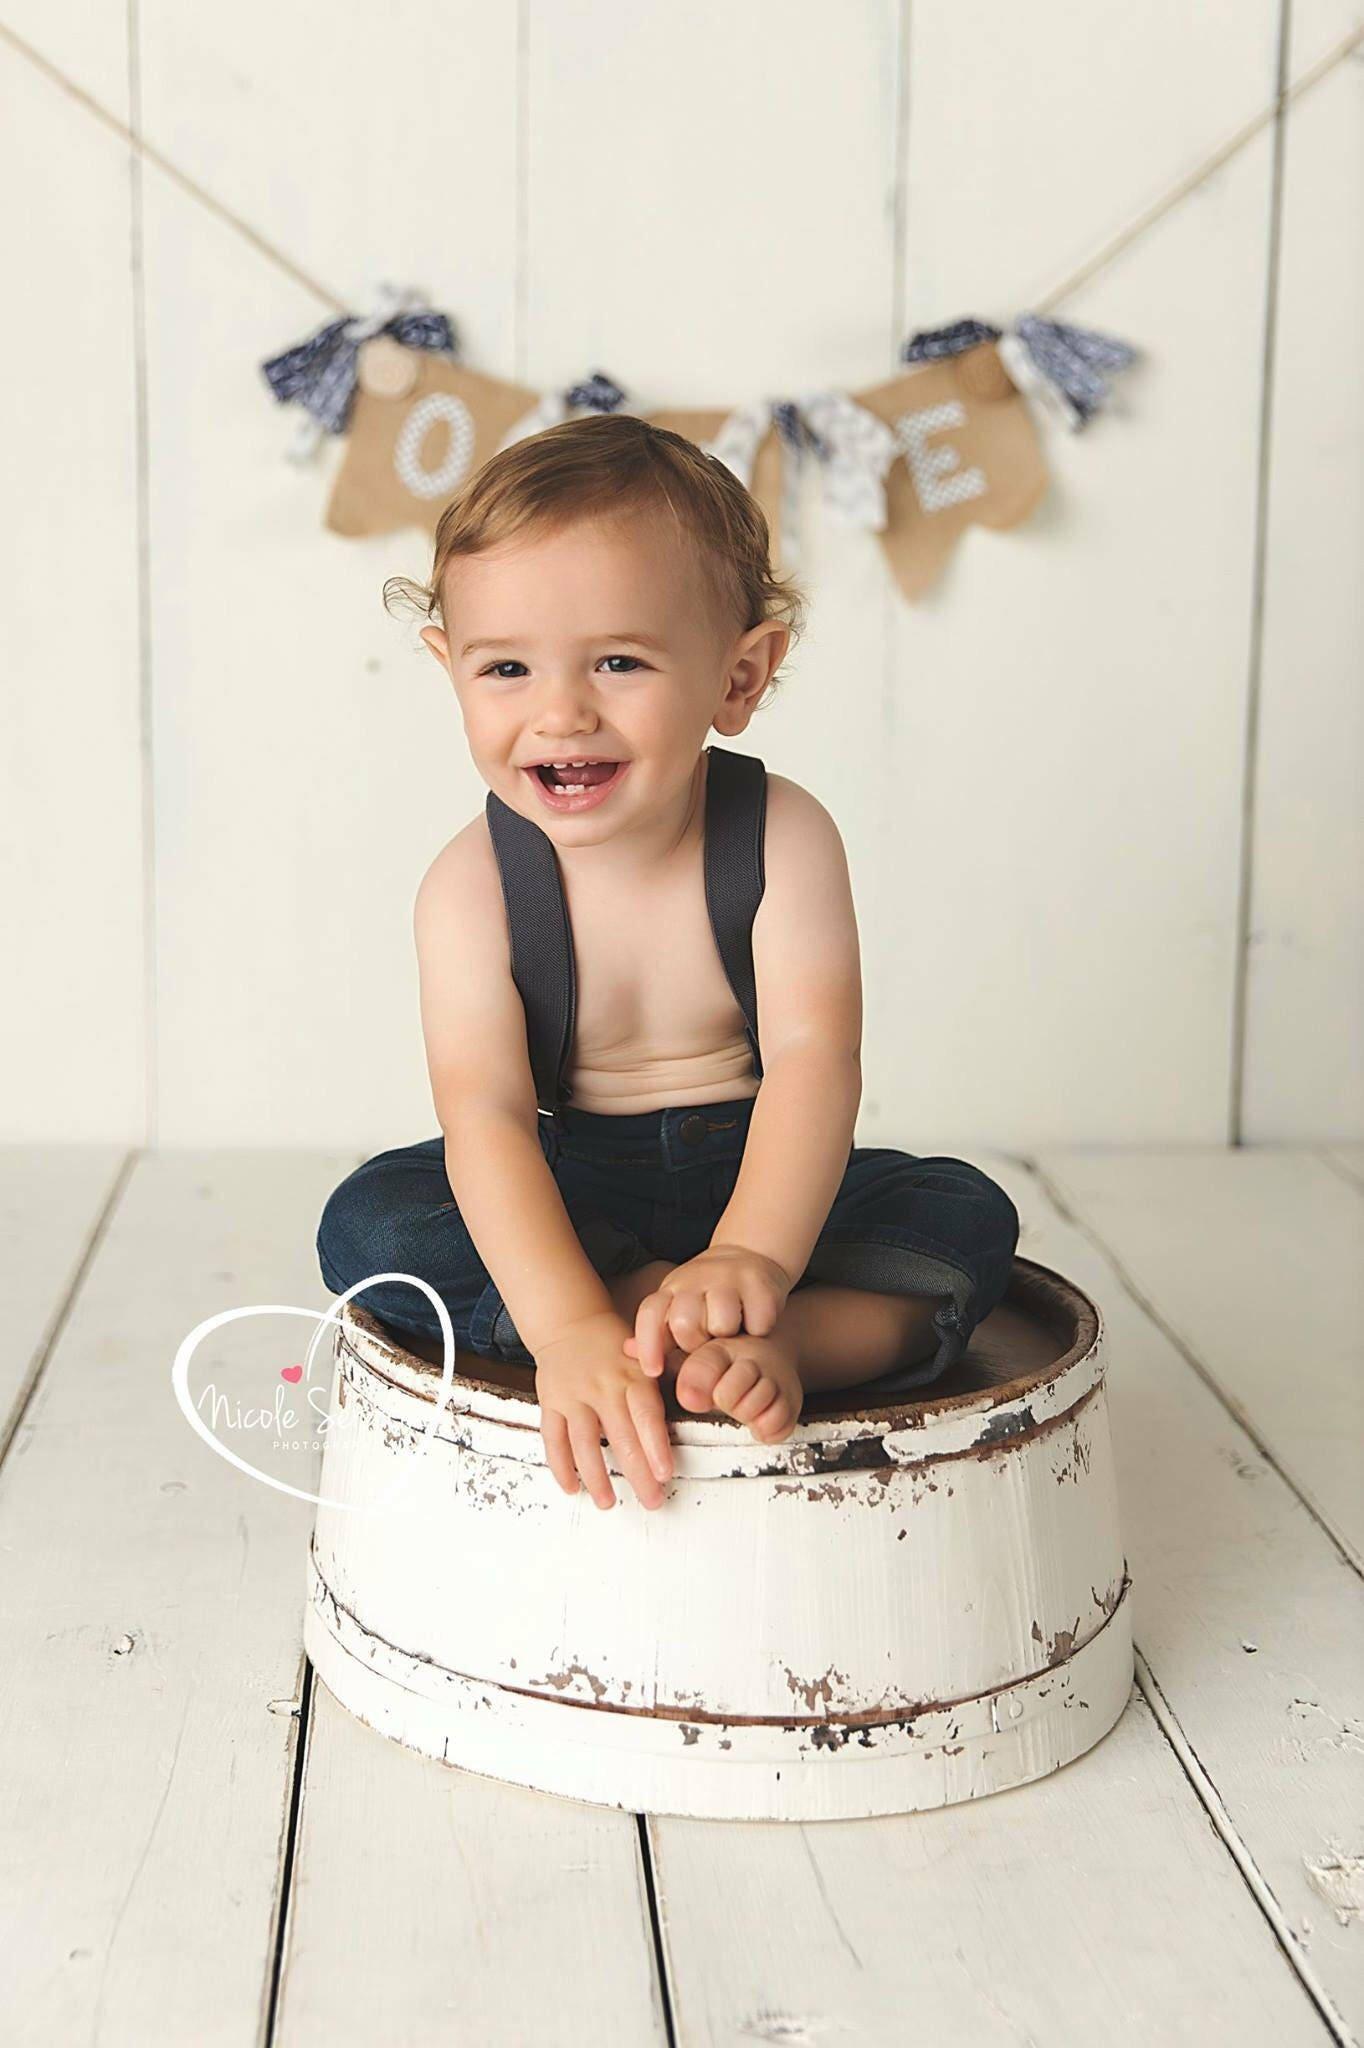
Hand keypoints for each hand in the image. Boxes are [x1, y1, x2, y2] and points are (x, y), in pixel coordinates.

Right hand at [533, 1309, 673, 1511]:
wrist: (569, 1321)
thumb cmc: (615, 1344)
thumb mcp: (643, 1351)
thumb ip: (660, 1379)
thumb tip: (693, 1399)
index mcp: (631, 1375)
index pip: (645, 1415)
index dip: (655, 1446)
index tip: (664, 1474)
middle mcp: (602, 1386)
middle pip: (620, 1436)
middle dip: (636, 1473)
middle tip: (651, 1501)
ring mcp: (573, 1396)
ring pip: (584, 1442)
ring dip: (596, 1476)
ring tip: (608, 1503)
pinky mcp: (550, 1402)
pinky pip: (553, 1438)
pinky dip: (561, 1465)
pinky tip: (572, 1487)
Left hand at [622, 1244, 793, 1378]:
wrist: (749, 1255)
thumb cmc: (709, 1298)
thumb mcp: (679, 1310)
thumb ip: (659, 1335)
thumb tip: (626, 1351)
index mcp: (671, 1288)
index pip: (651, 1313)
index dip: (648, 1345)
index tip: (653, 1371)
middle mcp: (695, 1277)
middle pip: (685, 1324)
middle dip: (696, 1342)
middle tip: (708, 1339)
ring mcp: (728, 1276)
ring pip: (722, 1322)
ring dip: (730, 1334)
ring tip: (733, 1329)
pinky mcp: (759, 1282)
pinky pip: (757, 1322)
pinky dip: (758, 1328)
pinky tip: (755, 1321)